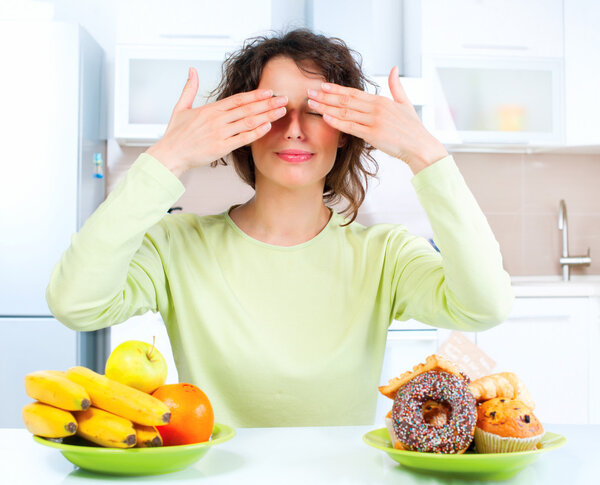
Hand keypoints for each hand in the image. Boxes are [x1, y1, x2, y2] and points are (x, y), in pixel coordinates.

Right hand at [145, 67, 288, 176]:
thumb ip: (189, 88)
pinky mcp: (221, 147)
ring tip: (281, 111)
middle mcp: (217, 119)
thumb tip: (192, 71)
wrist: (170, 154)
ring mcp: (220, 133)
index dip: (255, 95)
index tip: (269, 92)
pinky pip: (242, 138)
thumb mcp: (181, 107)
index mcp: (210, 109)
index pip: (238, 99)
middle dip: (268, 103)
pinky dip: (256, 132)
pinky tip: (267, 126)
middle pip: (247, 108)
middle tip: (283, 99)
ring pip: (248, 121)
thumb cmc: (176, 135)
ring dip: (267, 115)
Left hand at [306, 66, 447, 173]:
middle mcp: (376, 108)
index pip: (354, 92)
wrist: (420, 146)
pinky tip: (326, 118)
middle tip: (310, 93)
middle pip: (346, 100)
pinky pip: (352, 127)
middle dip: (326, 96)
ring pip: (345, 112)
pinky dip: (338, 122)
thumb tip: (393, 69)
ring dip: (327, 107)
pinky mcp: (373, 134)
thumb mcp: (405, 103)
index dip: (336, 88)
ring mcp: (374, 121)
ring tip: (312, 105)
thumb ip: (396, 86)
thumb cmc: (413, 128)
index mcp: (381, 100)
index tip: (322, 86)